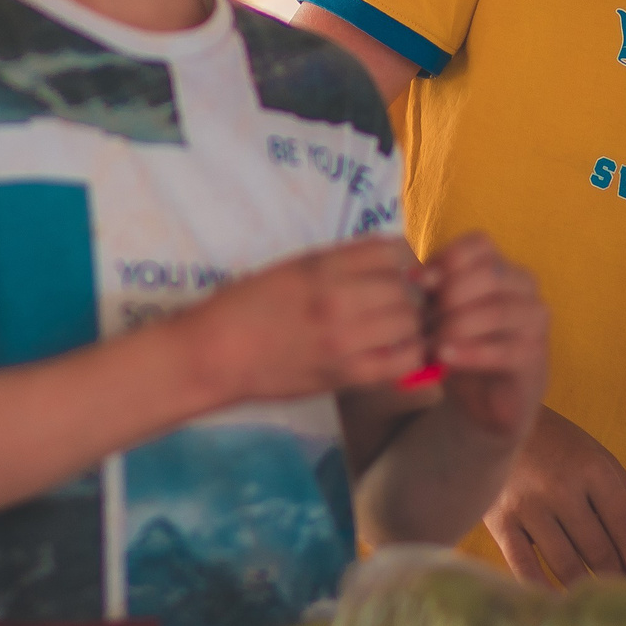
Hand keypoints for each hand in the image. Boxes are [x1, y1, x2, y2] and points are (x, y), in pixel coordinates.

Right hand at [180, 235, 424, 404]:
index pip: (389, 250)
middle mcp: (337, 299)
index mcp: (320, 267)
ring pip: (409, 322)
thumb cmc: (245, 307)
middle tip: (392, 302)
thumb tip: (384, 261)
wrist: (216, 354)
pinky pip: (402, 362)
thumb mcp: (289, 268)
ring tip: (393, 327)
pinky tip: (395, 351)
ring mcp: (344, 339)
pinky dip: (408, 354)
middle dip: (405, 292)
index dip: (398, 259)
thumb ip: (336, 263)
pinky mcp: (346, 375)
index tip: (391, 270)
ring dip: (409, 323)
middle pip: (404, 287)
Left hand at [418, 233, 545, 448]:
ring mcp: (535, 319)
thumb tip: (414, 276)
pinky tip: (445, 356)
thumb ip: (432, 291)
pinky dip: (469, 352)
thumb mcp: (439, 311)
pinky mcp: (534, 355)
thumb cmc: (459, 342)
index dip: (447, 259)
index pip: (479, 244)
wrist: (483, 395)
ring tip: (429, 343)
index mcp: (501, 266)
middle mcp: (524, 286)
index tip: (419, 282)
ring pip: (496, 311)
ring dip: (455, 326)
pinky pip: (502, 350)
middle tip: (421, 321)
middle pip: (487, 275)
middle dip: (449, 297)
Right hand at [484, 407, 625, 587]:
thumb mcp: (596, 458)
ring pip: (566, 563)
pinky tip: (557, 604)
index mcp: (592, 470)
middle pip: (599, 550)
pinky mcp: (498, 520)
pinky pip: (523, 565)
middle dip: (618, 581)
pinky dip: (543, 589)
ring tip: (599, 606)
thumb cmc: (554, 442)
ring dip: (586, 589)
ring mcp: (527, 506)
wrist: (492, 421)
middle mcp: (560, 488)